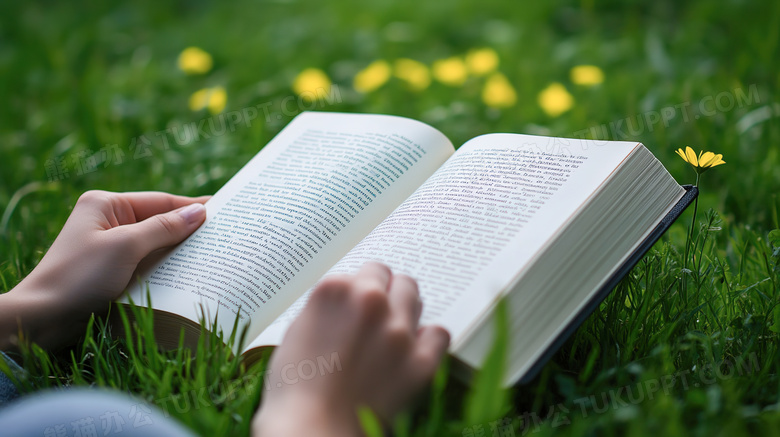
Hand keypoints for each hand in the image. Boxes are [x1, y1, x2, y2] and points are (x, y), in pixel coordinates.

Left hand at [0, 190, 208, 349]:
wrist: (42, 320)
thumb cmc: (79, 277)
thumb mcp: (125, 246)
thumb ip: (164, 228)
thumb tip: (199, 213)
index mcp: (106, 205)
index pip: (161, 202)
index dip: (192, 207)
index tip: (225, 210)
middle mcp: (108, 223)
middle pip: (160, 222)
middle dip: (190, 230)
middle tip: (226, 234)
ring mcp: (110, 248)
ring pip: (156, 245)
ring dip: (181, 251)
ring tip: (215, 254)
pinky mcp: (113, 272)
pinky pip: (148, 264)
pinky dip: (168, 268)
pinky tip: (190, 273)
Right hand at [252, 262, 449, 436]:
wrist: (312, 430)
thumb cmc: (295, 387)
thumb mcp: (297, 331)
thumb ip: (327, 307)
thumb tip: (347, 303)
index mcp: (336, 290)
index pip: (366, 270)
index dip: (361, 289)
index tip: (357, 305)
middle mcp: (371, 302)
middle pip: (394, 279)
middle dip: (386, 293)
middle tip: (375, 316)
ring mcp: (399, 331)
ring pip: (415, 297)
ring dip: (404, 309)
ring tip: (391, 331)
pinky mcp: (421, 361)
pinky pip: (438, 334)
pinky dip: (428, 339)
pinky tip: (413, 350)